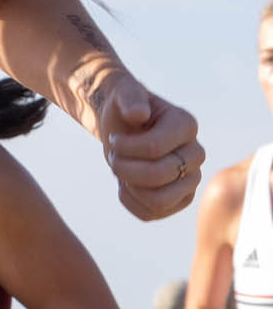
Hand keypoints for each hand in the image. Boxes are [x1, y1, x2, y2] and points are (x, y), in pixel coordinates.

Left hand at [91, 77, 203, 220]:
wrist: (124, 128)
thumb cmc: (124, 108)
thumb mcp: (123, 94)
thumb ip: (130, 98)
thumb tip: (138, 114)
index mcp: (187, 125)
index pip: (155, 148)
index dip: (125, 148)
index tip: (113, 139)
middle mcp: (196, 154)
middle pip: (159, 175)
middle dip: (125, 168)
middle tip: (113, 157)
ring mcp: (191, 179)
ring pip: (159, 201)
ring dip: (129, 188)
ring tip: (121, 171)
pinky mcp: (179, 200)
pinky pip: (152, 214)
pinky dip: (130, 202)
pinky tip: (125, 184)